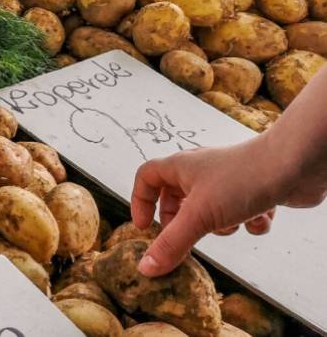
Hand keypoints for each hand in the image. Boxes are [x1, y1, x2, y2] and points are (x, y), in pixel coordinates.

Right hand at [130, 138, 311, 276]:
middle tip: (189, 239)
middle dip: (185, 224)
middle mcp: (201, 172)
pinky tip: (260, 219)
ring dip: (223, 226)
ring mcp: (227, 181)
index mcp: (180, 167)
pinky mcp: (252, 190)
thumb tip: (146, 267)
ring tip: (234, 224)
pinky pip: (240, 214)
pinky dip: (249, 223)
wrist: (293, 166)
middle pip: (178, 200)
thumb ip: (172, 244)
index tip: (145, 228)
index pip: (146, 178)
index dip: (140, 202)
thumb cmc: (241, 180)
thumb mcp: (199, 217)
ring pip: (211, 211)